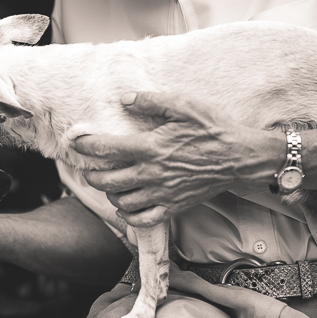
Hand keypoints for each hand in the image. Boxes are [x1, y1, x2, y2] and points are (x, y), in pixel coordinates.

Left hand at [73, 92, 281, 226]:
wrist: (241, 157)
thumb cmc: (213, 129)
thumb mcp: (185, 105)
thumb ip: (153, 101)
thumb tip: (125, 98)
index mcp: (151, 147)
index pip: (106, 149)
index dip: (85, 145)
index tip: (75, 142)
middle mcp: (152, 173)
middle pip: (107, 181)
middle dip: (91, 175)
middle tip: (89, 168)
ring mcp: (162, 193)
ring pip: (121, 201)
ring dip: (109, 194)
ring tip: (110, 184)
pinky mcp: (173, 206)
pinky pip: (142, 219)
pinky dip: (128, 215)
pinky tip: (127, 204)